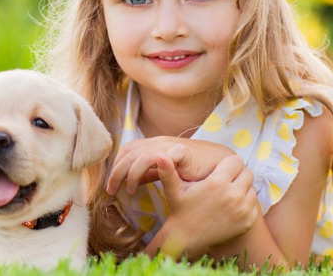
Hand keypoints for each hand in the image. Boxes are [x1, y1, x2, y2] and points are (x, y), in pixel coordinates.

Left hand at [106, 137, 235, 194]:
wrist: (220, 164)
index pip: (127, 151)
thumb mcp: (165, 172)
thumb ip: (149, 174)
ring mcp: (169, 145)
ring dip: (129, 173)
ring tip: (128, 190)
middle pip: (128, 153)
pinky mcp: (181, 151)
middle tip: (111, 191)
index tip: (111, 186)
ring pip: (139, 155)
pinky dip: (146, 169)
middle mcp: (158, 142)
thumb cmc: (193, 169)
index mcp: (152, 144)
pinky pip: (158, 157)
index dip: (116, 166)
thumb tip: (130, 182)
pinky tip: (143, 183)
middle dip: (116, 172)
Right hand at [151, 153, 258, 256]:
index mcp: (217, 183)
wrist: (188, 238)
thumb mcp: (173, 189)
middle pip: (247, 173)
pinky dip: (245, 204)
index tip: (220, 170)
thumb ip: (167, 170)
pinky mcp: (248, 222)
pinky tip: (230, 207)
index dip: (228, 164)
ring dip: (242, 189)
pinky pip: (253, 205)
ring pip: (251, 189)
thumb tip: (158, 154)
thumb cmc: (180, 210)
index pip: (236, 161)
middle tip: (225, 180)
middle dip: (237, 174)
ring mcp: (243, 210)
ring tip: (226, 193)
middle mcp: (233, 195)